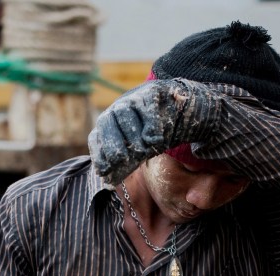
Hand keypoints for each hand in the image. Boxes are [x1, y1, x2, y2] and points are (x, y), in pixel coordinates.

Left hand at [89, 78, 218, 184]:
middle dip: (111, 142)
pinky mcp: (153, 90)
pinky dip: (150, 124)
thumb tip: (110, 181)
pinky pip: (147, 104)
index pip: (96, 137)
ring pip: (123, 111)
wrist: (182, 110)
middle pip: (106, 120)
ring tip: (143, 151)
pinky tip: (155, 140)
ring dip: (131, 134)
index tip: (104, 169)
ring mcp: (134, 96)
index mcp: (111, 124)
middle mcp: (118, 108)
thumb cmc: (155, 135)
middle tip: (122, 158)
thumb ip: (127, 163)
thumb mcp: (141, 151)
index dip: (99, 153)